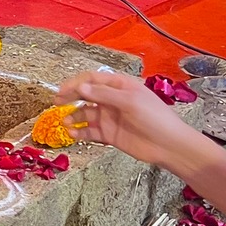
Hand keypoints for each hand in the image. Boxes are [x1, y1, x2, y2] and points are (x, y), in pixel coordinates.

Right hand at [54, 69, 205, 171]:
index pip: (93, 79)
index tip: (62, 91)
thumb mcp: (129, 102)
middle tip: (57, 102)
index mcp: (120, 86)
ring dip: (73, 117)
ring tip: (65, 122)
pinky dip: (80, 133)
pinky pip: (90, 132)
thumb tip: (80, 88)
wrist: (169, 145)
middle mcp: (112, 100)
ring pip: (85, 114)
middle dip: (70, 97)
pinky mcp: (109, 134)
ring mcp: (110, 117)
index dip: (76, 83)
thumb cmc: (155, 118)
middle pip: (86, 95)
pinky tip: (73, 134)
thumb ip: (103, 95)